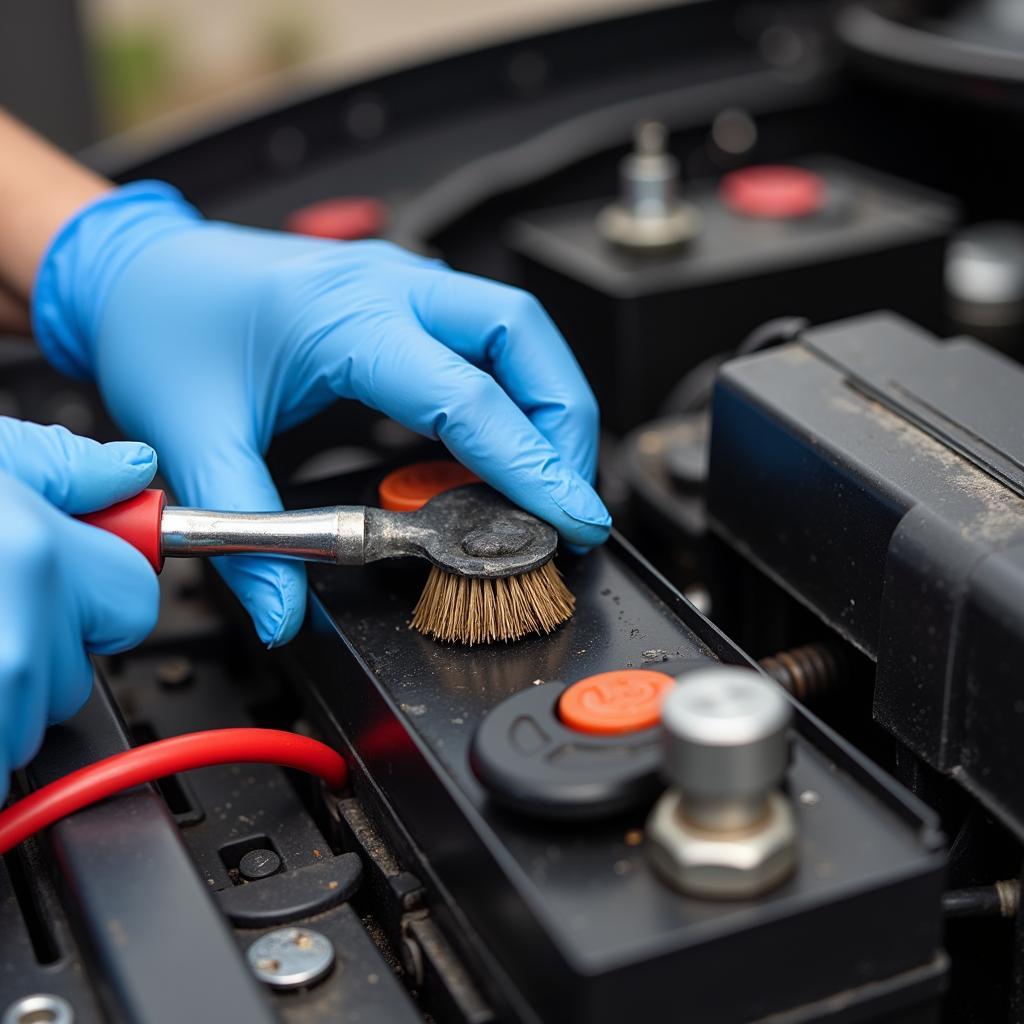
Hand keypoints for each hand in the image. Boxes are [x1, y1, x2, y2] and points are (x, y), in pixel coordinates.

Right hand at [0, 418, 158, 802]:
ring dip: (0, 696)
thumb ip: (64, 468)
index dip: (100, 593)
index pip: (134, 607)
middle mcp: (13, 636)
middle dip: (43, 650)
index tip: (69, 579)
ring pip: (26, 725)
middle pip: (76, 676)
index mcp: (39, 559)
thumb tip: (129, 469)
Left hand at [33, 184, 610, 646]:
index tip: (572, 518)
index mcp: (347, 318)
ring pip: (516, 332)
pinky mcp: (404, 303)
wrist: (139, 271)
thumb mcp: (196, 437)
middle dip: (564, 420)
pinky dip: (510, 393)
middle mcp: (390, 289)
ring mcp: (403, 288)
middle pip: (523, 338)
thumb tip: (284, 612)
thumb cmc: (164, 329)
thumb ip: (248, 533)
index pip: (469, 397)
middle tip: (567, 498)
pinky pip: (483, 340)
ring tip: (543, 478)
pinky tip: (495, 445)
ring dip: (546, 402)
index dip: (532, 465)